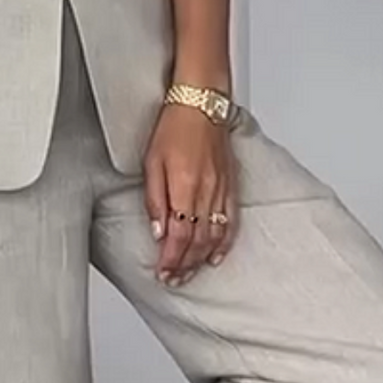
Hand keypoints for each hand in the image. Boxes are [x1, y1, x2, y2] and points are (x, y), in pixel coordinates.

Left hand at [142, 104, 238, 285]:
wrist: (201, 103)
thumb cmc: (174, 127)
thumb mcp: (151, 162)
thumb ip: (155, 200)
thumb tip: (157, 231)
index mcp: (184, 186)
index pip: (179, 234)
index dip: (171, 258)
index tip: (162, 272)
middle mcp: (206, 192)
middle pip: (197, 240)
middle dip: (184, 265)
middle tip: (173, 280)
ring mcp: (221, 190)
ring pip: (213, 235)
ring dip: (200, 259)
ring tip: (189, 274)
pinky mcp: (230, 186)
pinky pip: (230, 221)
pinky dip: (224, 243)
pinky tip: (216, 256)